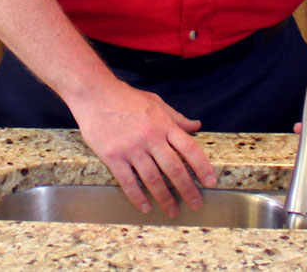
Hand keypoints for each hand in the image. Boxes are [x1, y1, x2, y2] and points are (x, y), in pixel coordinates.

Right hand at [66, 79, 217, 216]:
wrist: (96, 95)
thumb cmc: (127, 98)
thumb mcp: (157, 103)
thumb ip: (177, 118)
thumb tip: (196, 125)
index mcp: (164, 125)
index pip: (189, 148)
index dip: (202, 166)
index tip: (210, 182)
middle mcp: (151, 138)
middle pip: (174, 168)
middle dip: (187, 189)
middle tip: (196, 203)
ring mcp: (132, 149)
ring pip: (153, 179)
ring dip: (165, 198)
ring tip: (173, 211)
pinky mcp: (113, 157)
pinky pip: (128, 182)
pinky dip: (138, 197)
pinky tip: (145, 207)